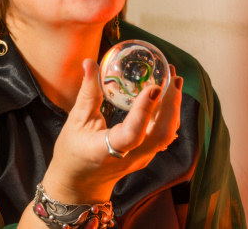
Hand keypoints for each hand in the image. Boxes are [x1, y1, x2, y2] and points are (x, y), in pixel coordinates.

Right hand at [42, 59, 182, 204]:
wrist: (79, 185)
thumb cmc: (73, 153)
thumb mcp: (76, 121)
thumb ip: (87, 92)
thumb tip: (90, 63)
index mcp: (107, 150)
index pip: (132, 134)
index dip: (144, 111)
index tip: (153, 87)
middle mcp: (130, 156)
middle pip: (161, 133)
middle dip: (171, 103)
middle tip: (172, 75)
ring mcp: (142, 157)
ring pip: (167, 134)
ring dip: (173, 106)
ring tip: (174, 80)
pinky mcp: (147, 154)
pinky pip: (164, 134)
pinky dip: (169, 113)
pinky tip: (168, 95)